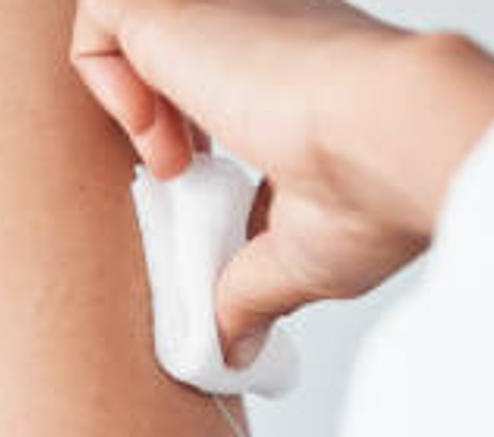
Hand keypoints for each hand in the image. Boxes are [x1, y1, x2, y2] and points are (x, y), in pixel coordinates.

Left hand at [70, 0, 493, 362]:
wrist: (396, 135)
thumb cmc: (378, 189)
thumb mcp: (301, 256)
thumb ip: (253, 288)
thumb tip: (235, 346)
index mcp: (300, 71)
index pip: (220, 86)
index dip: (188, 139)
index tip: (200, 192)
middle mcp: (262, 26)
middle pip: (172, 50)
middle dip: (152, 115)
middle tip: (176, 174)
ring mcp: (221, 11)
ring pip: (130, 23)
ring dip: (125, 95)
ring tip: (169, 160)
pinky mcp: (174, 5)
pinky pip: (98, 12)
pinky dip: (100, 75)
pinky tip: (153, 137)